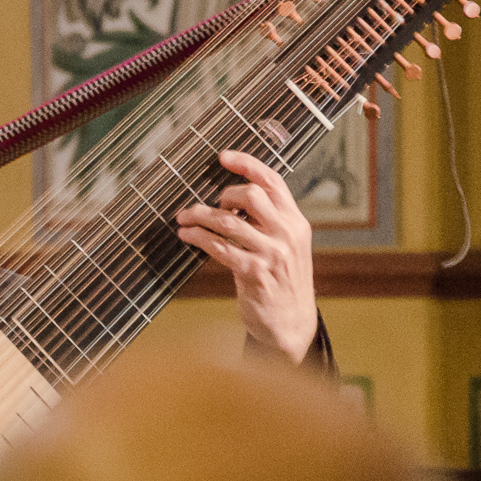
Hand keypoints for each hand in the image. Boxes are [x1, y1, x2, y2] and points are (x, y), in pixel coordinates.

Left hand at [174, 149, 317, 361]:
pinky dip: (198, 238)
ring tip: (184, 217)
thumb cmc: (282, 281)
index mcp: (296, 222)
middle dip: (222, 195)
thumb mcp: (286, 247)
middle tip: (206, 204)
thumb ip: (268, 223)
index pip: (273, 182)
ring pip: (228, 222)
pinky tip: (187, 235)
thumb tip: (231, 200)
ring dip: (200, 216)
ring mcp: (271, 254)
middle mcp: (287, 234)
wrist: (292, 324)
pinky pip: (219, 247)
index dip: (247, 164)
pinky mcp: (253, 273)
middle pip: (251, 195)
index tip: (223, 157)